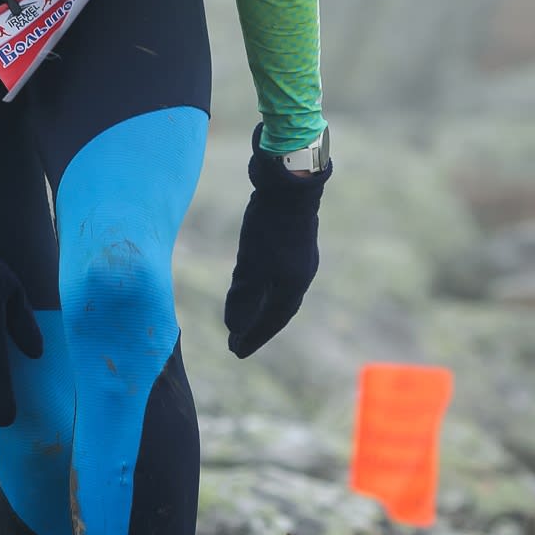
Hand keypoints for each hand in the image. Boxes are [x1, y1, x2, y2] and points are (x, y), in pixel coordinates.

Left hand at [223, 126, 331, 358]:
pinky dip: (263, 285)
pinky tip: (254, 280)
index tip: (235, 351)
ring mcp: (298, 256)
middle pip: (277, 309)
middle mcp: (300, 275)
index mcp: (293, 286)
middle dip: (256, 326)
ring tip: (243, 315)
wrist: (291, 184)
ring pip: (278, 291)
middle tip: (236, 339)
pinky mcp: (291, 240)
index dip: (253, 337)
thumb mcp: (251, 263)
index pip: (272, 321)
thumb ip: (243, 295)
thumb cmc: (270, 226)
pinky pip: (276, 273)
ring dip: (260, 306)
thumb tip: (234, 326)